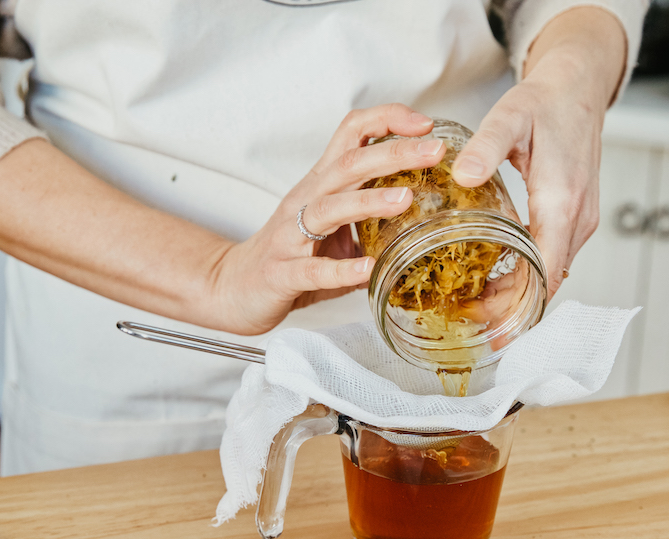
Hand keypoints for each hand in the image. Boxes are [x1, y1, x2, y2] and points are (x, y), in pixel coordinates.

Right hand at [208, 104, 446, 334]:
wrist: (234, 288)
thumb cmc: (289, 257)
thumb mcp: (334, 229)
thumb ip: (372, 219)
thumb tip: (425, 218)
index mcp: (321, 185)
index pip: (351, 134)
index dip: (387, 120)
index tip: (426, 124)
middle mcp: (305, 201)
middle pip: (348, 164)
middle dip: (394, 153)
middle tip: (435, 151)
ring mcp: (291, 237)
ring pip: (329, 208)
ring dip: (369, 201)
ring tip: (406, 199)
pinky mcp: (282, 273)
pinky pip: (313, 270)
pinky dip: (342, 269)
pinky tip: (369, 268)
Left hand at [451, 7, 627, 298]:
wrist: (578, 88)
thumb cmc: (546, 103)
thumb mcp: (509, 117)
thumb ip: (485, 147)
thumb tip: (463, 176)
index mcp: (562, 201)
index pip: (547, 271)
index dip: (521, 305)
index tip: (496, 330)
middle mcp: (578, 218)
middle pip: (548, 281)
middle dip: (513, 308)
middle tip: (472, 325)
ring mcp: (581, 220)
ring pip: (552, 272)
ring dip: (519, 293)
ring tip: (477, 308)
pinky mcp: (576, 218)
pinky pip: (553, 257)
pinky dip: (529, 274)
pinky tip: (497, 279)